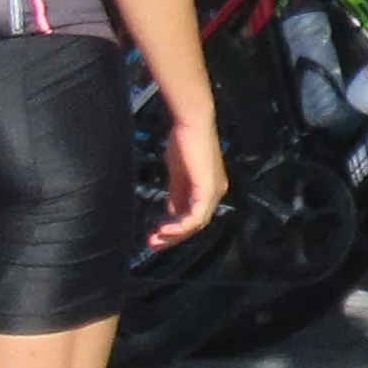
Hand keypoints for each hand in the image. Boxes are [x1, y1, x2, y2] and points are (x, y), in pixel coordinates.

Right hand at [150, 118, 224, 250]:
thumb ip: (177, 194)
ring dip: (175, 235)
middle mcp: (215, 193)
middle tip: (153, 244)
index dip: (176, 229)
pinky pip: (195, 216)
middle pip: (196, 225)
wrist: (191, 124)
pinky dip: (180, 226)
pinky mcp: (208, 190)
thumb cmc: (184, 143)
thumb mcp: (178, 175)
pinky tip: (164, 229)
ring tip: (155, 239)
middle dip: (173, 237)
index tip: (156, 235)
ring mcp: (214, 192)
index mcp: (209, 190)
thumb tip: (171, 214)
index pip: (195, 217)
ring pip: (196, 224)